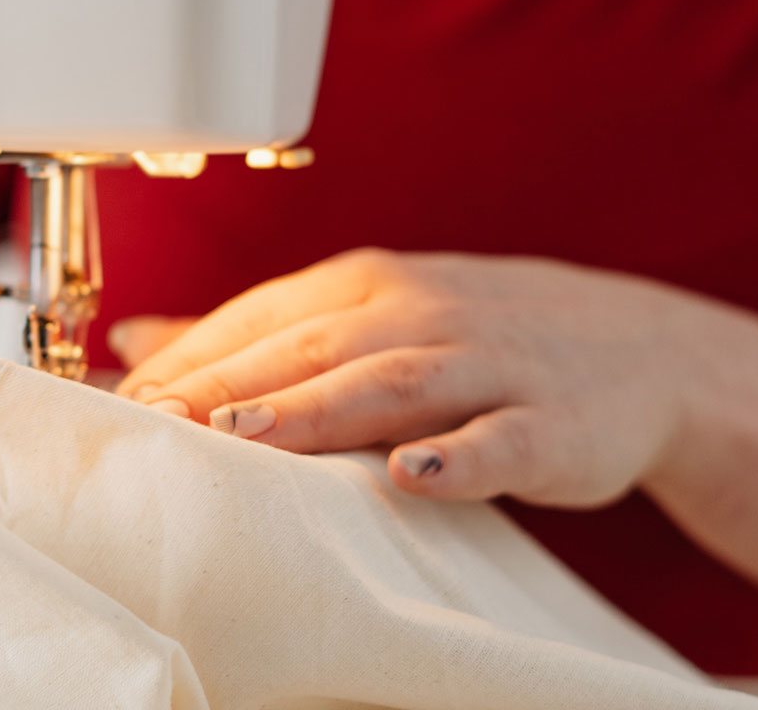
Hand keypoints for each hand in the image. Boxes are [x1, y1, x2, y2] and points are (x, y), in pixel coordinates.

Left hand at [110, 248, 757, 508]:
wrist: (631, 348)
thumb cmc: (472, 336)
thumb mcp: (363, 313)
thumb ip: (251, 331)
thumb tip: (133, 340)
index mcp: (366, 285)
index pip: (261, 318)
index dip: (192, 358)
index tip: (126, 401)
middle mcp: (417, 312)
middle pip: (309, 347)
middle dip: (226, 383)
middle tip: (152, 421)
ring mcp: (486, 363)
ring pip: (389, 383)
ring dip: (315, 408)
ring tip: (245, 432)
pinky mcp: (549, 422)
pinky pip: (502, 439)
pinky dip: (459, 455)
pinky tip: (412, 473)